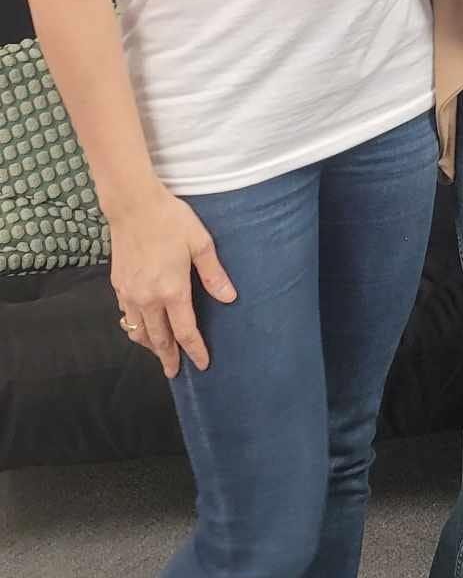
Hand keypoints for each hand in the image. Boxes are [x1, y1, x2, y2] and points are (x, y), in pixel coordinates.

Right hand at [110, 185, 236, 377]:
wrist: (133, 205)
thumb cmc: (171, 220)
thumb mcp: (200, 243)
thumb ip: (213, 274)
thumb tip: (229, 298)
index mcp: (172, 291)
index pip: (185, 332)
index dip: (195, 350)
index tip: (202, 364)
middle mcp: (148, 299)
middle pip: (159, 339)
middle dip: (168, 358)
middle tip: (174, 371)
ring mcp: (129, 293)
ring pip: (139, 331)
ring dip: (150, 345)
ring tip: (160, 353)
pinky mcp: (117, 285)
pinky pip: (126, 316)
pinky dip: (135, 327)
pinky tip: (140, 325)